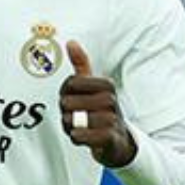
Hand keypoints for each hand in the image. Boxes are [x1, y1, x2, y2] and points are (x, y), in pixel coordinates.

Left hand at [58, 39, 136, 167]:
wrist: (120, 142)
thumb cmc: (102, 112)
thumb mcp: (93, 87)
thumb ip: (82, 65)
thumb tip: (71, 43)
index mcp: (106, 84)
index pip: (70, 83)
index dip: (65, 93)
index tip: (73, 99)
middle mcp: (110, 99)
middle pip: (66, 102)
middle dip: (65, 112)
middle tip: (76, 116)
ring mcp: (111, 118)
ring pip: (71, 120)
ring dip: (69, 126)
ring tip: (80, 126)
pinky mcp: (108, 137)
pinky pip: (79, 135)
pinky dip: (76, 137)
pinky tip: (83, 136)